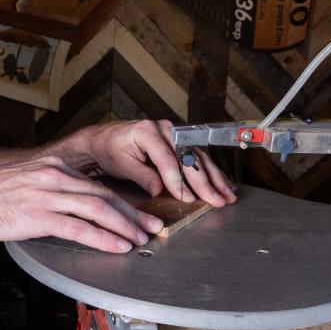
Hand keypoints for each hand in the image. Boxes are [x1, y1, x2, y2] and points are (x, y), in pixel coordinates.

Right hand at [0, 155, 164, 252]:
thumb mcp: (28, 181)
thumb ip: (54, 188)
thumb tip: (78, 204)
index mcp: (55, 167)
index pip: (98, 185)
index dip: (123, 203)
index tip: (139, 215)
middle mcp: (55, 176)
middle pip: (104, 195)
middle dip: (132, 214)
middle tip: (151, 227)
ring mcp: (47, 195)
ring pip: (97, 209)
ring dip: (123, 226)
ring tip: (139, 239)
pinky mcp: (39, 215)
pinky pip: (79, 227)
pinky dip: (103, 237)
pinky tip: (116, 246)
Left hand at [82, 119, 235, 206]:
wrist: (104, 138)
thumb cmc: (110, 149)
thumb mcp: (123, 165)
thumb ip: (144, 178)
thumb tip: (162, 192)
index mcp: (148, 131)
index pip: (168, 160)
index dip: (179, 182)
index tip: (188, 199)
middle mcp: (165, 129)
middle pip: (189, 158)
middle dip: (205, 182)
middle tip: (217, 200)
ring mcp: (174, 133)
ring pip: (199, 157)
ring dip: (215, 178)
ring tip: (227, 195)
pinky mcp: (179, 140)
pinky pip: (197, 157)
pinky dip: (210, 172)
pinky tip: (222, 183)